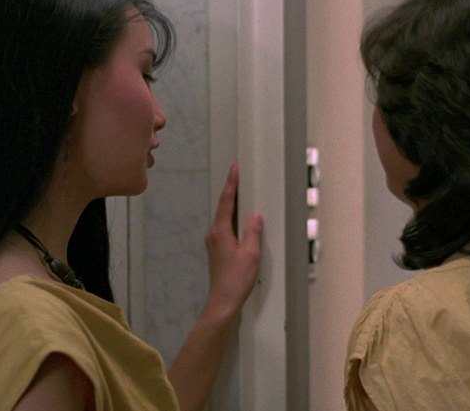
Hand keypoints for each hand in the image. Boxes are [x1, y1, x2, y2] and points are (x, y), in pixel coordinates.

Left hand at [205, 162, 262, 317]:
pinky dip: (232, 218)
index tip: (234, 169)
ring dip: (232, 204)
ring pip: (223, 218)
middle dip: (231, 190)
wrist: (223, 301)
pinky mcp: (217, 250)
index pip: (227, 202)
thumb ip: (253, 232)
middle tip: (237, 174)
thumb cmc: (236, 280)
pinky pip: (225, 227)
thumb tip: (256, 216)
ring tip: (241, 192)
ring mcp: (214, 243)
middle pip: (223, 207)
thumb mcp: (251, 253)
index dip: (231, 184)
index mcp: (220, 232)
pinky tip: (240, 219)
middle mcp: (214, 235)